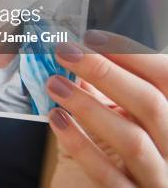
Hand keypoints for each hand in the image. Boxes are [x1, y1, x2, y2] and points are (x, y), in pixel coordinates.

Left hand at [46, 30, 167, 186]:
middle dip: (106, 72)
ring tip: (54, 83)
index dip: (133, 54)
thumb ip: (112, 89)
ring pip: (131, 140)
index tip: (92, 37)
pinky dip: (80, 145)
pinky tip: (56, 119)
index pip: (166, 78)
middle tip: (65, 52)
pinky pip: (108, 176)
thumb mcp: (129, 115)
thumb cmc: (129, 147)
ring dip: (88, 107)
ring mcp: (160, 178)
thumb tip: (77, 54)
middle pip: (150, 103)